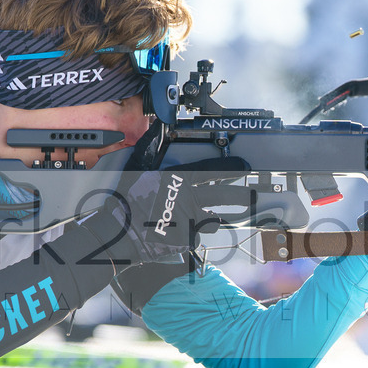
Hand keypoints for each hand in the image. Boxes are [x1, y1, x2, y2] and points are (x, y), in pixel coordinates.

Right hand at [91, 124, 248, 263]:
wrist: (117, 232)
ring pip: (212, 221)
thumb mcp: (136, 167)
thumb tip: (157, 126)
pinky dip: (189, 237)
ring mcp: (189, 221)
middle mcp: (189, 199)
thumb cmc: (124, 200)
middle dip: (240, 196)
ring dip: (211, 221)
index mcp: (179, 180)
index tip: (243, 167)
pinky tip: (177, 234)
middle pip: (223, 196)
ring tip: (206, 220)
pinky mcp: (185, 241)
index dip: (230, 168)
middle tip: (249, 196)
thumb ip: (150, 147)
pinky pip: (194, 238)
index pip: (212, 171)